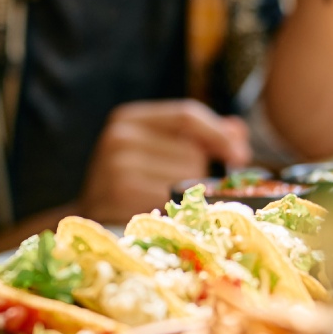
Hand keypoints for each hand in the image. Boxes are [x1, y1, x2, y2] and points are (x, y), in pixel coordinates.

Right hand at [80, 100, 250, 223]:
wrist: (90, 218)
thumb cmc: (130, 183)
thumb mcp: (159, 151)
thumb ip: (198, 137)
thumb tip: (238, 131)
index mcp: (129, 119)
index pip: (186, 115)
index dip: (219, 134)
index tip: (242, 156)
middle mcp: (120, 136)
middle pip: (192, 150)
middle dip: (201, 172)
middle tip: (190, 191)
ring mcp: (117, 165)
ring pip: (187, 176)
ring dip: (190, 194)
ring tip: (168, 203)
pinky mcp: (121, 194)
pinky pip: (174, 199)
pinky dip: (178, 210)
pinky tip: (162, 213)